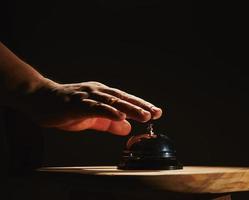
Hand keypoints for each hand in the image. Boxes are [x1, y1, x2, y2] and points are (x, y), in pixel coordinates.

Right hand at [18, 79, 161, 135]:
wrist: (40, 99)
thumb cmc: (66, 107)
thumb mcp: (92, 117)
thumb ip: (108, 122)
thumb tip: (126, 127)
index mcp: (102, 95)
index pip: (125, 100)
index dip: (141, 105)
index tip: (156, 112)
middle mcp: (97, 92)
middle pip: (122, 98)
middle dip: (140, 106)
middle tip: (155, 113)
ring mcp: (87, 96)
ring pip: (112, 101)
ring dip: (129, 108)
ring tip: (144, 115)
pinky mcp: (76, 103)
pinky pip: (94, 107)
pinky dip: (108, 111)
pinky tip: (119, 116)